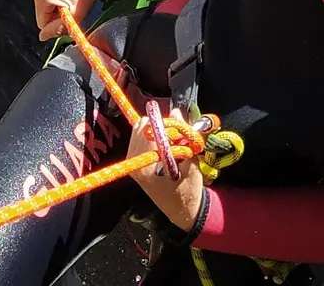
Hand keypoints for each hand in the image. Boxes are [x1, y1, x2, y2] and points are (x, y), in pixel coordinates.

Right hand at [30, 0, 95, 40]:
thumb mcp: (74, 15)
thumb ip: (57, 28)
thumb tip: (42, 36)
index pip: (42, 22)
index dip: (56, 23)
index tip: (68, 16)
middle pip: (42, 11)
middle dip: (55, 12)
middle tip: (71, 5)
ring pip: (45, 1)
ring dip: (56, 3)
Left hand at [126, 102, 205, 231]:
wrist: (182, 211)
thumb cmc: (188, 193)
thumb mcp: (191, 166)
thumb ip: (183, 138)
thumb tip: (176, 111)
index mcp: (144, 166)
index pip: (149, 130)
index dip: (167, 126)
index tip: (181, 130)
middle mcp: (133, 162)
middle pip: (143, 126)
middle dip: (162, 126)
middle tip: (178, 137)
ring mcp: (132, 161)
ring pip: (141, 128)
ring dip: (158, 129)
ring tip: (173, 142)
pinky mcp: (135, 160)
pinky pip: (140, 136)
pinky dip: (154, 134)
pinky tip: (166, 144)